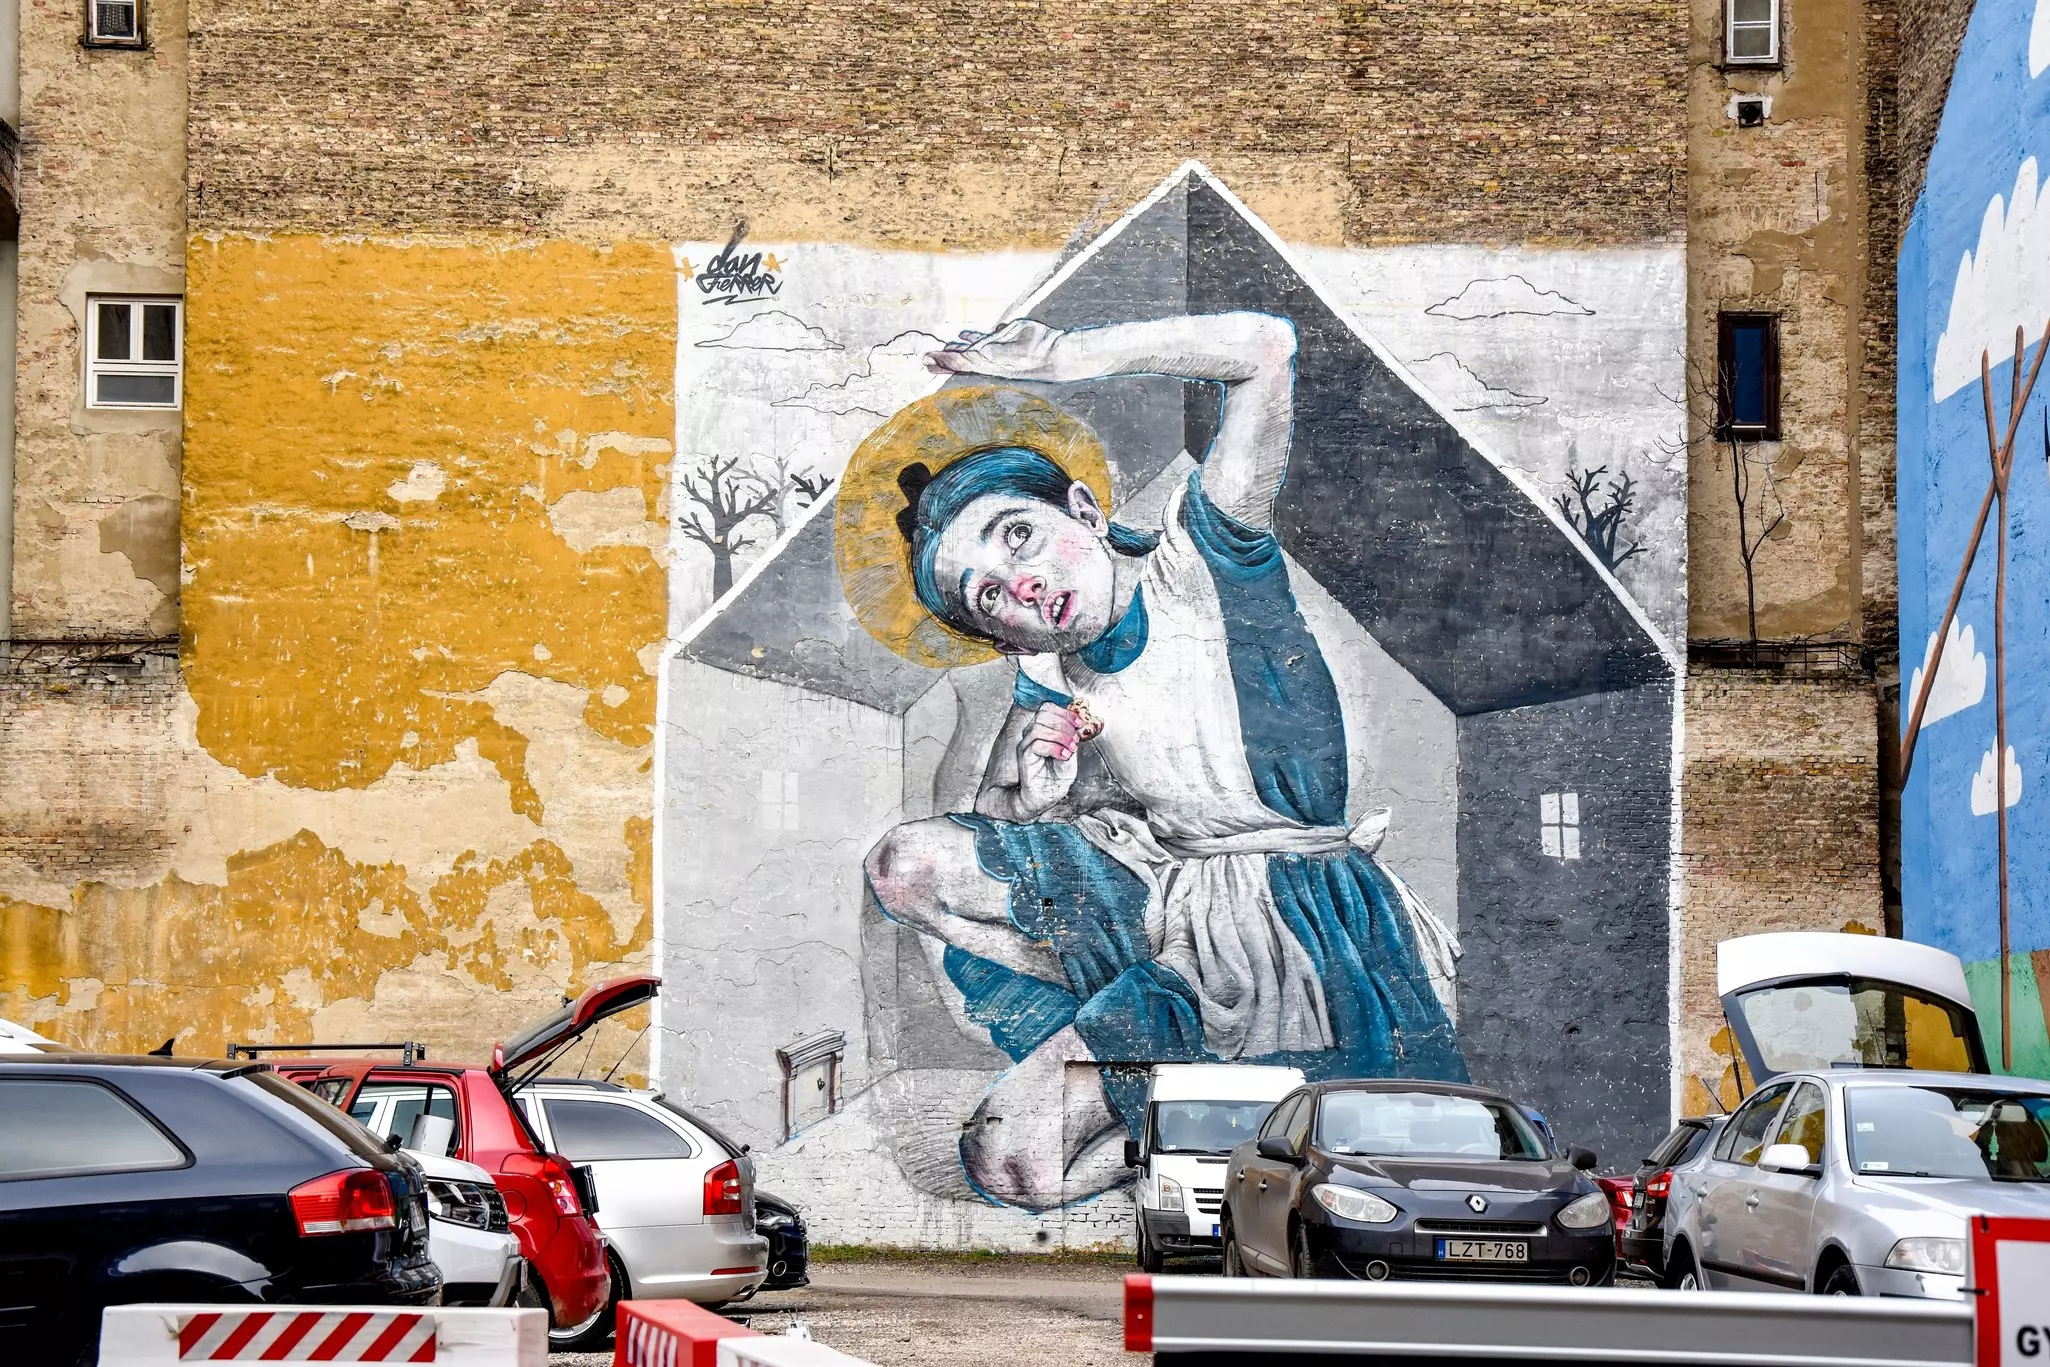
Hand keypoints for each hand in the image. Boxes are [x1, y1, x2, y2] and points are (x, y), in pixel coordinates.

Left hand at [926, 319, 1068, 380]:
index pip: (956, 362)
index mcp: (981, 364)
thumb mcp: (993, 355)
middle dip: (944, 357)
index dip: (941, 361)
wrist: (1048, 353)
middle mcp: (985, 357)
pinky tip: (967, 332)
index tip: (926, 358)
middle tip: (928, 358)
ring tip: (946, 344)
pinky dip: (975, 334)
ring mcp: (995, 346)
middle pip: (960, 357)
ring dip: (958, 346)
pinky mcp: (1005, 336)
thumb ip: (972, 355)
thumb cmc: (1022, 358)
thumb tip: (953, 357)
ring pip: (972, 345)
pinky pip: (986, 335)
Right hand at [1013, 702, 1081, 814]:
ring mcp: (1026, 745)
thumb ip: (1073, 738)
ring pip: (1040, 728)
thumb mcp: (1070, 754)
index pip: (1048, 708)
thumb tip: (1080, 725)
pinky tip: (1063, 756)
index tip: (1080, 723)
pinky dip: (1054, 748)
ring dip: (1060, 736)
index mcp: (1042, 730)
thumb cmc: (1055, 779)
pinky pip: (1037, 743)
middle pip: (1043, 714)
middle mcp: (1031, 735)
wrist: (1045, 798)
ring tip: (1070, 750)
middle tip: (1075, 739)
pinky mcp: (1024, 757)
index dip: (1065, 712)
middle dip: (1064, 723)